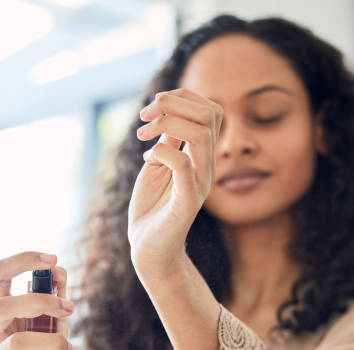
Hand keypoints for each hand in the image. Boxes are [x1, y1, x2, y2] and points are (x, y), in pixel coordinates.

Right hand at [0, 251, 74, 349]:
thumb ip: (56, 291)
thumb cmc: (45, 343)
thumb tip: (58, 271)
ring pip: (18, 342)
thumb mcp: (53, 314)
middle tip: (69, 308)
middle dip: (42, 302)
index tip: (53, 259)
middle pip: (3, 305)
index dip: (23, 260)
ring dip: (54, 340)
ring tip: (67, 346)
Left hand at [128, 88, 222, 279]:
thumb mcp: (158, 164)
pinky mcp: (188, 201)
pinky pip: (183, 164)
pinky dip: (161, 152)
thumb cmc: (152, 207)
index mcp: (201, 155)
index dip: (183, 97)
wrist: (149, 248)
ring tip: (143, 133)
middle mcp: (206, 166)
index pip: (210, 110)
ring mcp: (200, 183)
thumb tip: (168, 113)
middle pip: (210, 114)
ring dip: (167, 123)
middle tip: (145, 115)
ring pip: (201, 134)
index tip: (152, 107)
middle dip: (174, 102)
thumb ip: (168, 140)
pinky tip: (147, 158)